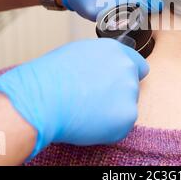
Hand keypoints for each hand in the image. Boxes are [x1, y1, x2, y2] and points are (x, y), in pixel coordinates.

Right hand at [0, 39, 148, 159]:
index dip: (126, 76)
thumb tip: (99, 69)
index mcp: (115, 51)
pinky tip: (88, 122)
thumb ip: (98, 60)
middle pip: (132, 87)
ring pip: (126, 107)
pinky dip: (108, 129)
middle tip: (93, 100)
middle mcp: (127, 68)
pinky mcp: (127, 116)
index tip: (116, 85)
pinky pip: (121, 126)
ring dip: (112, 111)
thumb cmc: (50, 76)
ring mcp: (130, 92)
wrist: (43, 98)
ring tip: (86, 110)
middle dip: (117, 94)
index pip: (137, 64)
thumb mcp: (78, 54)